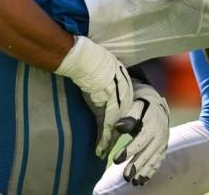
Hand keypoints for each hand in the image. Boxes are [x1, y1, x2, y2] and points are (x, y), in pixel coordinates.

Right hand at [54, 36, 133, 157]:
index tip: (114, 131)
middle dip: (115, 134)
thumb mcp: (101, 70)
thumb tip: (98, 88)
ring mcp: (118, 98)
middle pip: (122, 117)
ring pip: (116, 124)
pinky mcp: (109, 104)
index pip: (123, 105)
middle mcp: (124, 91)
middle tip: (110, 147)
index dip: (118, 120)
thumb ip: (104, 81)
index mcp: (124, 81)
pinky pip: (108, 124)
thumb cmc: (88, 59)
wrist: (84, 57)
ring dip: (109, 140)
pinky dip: (104, 137)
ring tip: (103, 152)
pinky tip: (101, 148)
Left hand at [112, 81, 170, 185]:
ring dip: (144, 172)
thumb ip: (129, 117)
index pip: (139, 141)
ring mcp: (163, 144)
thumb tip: (118, 126)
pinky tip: (142, 180)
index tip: (116, 159)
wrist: (159, 107)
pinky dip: (150, 172)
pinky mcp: (163, 149)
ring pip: (153, 160)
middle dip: (136, 166)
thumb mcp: (136, 107)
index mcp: (152, 126)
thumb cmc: (143, 107)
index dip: (128, 151)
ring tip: (134, 182)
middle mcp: (160, 137)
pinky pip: (157, 162)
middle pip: (147, 153)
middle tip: (126, 176)